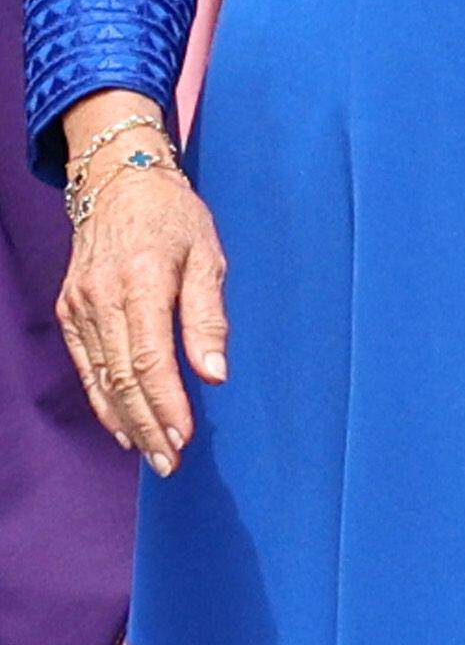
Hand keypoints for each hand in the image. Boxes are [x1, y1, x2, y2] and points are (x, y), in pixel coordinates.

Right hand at [57, 147, 227, 476]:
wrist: (118, 181)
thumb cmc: (174, 218)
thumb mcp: (208, 256)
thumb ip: (209, 318)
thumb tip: (215, 376)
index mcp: (141, 280)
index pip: (150, 358)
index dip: (166, 403)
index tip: (184, 437)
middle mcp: (102, 296)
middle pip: (122, 377)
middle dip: (148, 425)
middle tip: (171, 463)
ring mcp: (80, 305)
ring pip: (101, 378)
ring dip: (127, 421)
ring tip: (153, 455)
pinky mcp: (69, 311)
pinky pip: (86, 366)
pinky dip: (103, 400)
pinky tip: (124, 427)